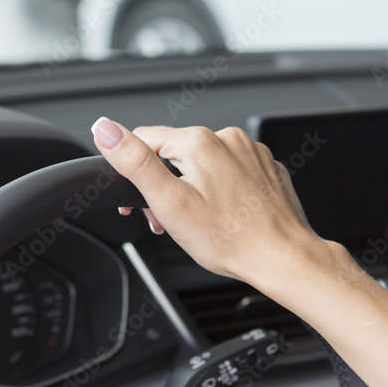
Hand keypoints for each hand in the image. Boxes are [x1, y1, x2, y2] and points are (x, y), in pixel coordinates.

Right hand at [91, 118, 322, 283]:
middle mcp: (227, 138)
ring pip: (203, 163)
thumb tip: (105, 129)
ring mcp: (250, 152)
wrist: (282, 257)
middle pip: (174, 153)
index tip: (136, 204)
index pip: (144, 140)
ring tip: (197, 221)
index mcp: (199, 141)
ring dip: (191, 188)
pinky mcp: (264, 168)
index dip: (132, 172)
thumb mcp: (169, 203)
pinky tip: (223, 215)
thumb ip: (134, 162)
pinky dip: (219, 190)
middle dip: (164, 185)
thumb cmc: (231, 239)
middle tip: (168, 220)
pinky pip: (229, 171)